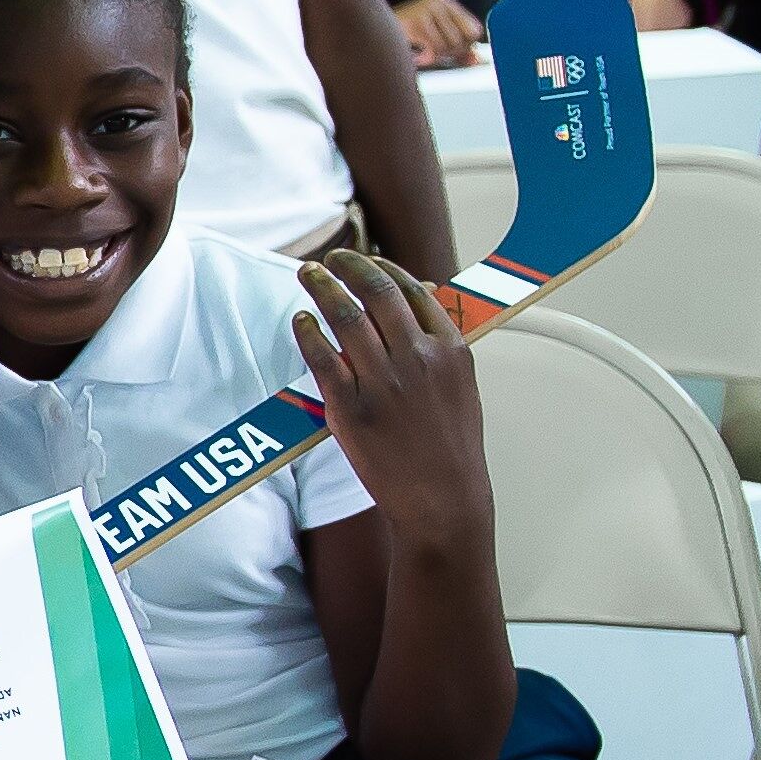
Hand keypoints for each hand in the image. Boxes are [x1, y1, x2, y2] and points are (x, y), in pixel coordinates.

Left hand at [291, 251, 490, 549]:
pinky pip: (321, 357)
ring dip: (322, 288)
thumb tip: (422, 297)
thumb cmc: (450, 446)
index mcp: (450, 349)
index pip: (413, 290)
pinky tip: (301, 321)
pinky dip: (308, 332)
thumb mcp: (459, 386)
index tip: (365, 261)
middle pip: (377, 292)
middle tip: (330, 260)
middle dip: (349, 267)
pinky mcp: (351, 408)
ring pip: (345, 316)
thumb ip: (438, 342)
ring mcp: (384, 383)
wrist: (442, 499)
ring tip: (308, 275)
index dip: (383, 269)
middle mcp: (418, 359)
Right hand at [392, 0, 482, 69]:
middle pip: (462, 40)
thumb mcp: (435, 38)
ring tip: (423, 54)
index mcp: (445, 3)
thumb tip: (477, 60)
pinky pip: (433, 49)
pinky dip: (426, 58)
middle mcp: (437, 3)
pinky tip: (418, 56)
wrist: (370, 30)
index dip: (467, 45)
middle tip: (434, 54)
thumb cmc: (403, 35)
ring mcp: (425, 11)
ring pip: (448, 46)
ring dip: (436, 57)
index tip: (453, 51)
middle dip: (450, 53)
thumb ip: (457, 49)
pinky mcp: (414, 23)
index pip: (474, 29)